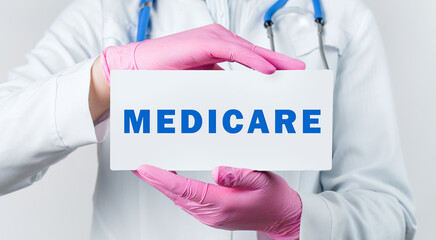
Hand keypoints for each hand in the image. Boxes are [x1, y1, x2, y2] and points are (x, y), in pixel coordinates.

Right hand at [100, 24, 305, 82]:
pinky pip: (234, 53)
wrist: (137, 69)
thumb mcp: (202, 84)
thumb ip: (221, 88)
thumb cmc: (164, 77)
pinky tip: (268, 71)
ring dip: (273, 63)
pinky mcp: (204, 43)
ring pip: (249, 52)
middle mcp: (219, 41)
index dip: (273, 67)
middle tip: (301, 74)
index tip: (291, 78)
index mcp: (219, 50)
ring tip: (292, 74)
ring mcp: (213, 39)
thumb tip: (237, 103)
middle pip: (257, 54)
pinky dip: (252, 62)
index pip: (252, 59)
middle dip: (281, 64)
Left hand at [133, 165, 301, 239]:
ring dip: (161, 184)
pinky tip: (169, 178)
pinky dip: (173, 188)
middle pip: (174, 194)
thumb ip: (240, 174)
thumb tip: (217, 171)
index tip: (144, 168)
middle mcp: (211, 213)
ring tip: (148, 168)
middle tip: (136, 164)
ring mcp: (210, 215)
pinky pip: (186, 200)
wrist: (282, 218)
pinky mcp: (211, 213)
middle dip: (153, 179)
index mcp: (221, 204)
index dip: (161, 178)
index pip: (183, 189)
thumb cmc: (273, 199)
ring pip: (178, 198)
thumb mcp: (262, 180)